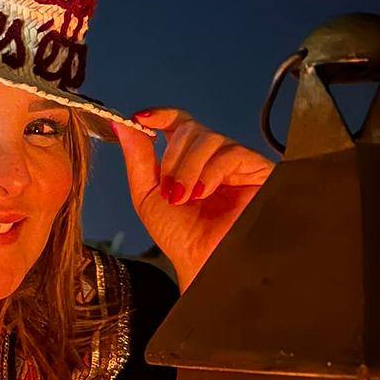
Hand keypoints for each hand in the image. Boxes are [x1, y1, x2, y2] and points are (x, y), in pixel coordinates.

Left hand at [114, 109, 273, 288]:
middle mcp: (213, 158)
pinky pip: (230, 152)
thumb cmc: (181, 238)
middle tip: (169, 189)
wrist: (202, 263)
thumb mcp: (147, 194)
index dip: (161, 115)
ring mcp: (236, 163)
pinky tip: (203, 193)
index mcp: (188, 161)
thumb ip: (137, 158)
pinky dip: (209, 172)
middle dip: (172, 157)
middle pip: (190, 127)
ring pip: (207, 138)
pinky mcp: (257, 169)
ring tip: (184, 197)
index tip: (141, 119)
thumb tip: (122, 125)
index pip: (179, 122)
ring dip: (187, 167)